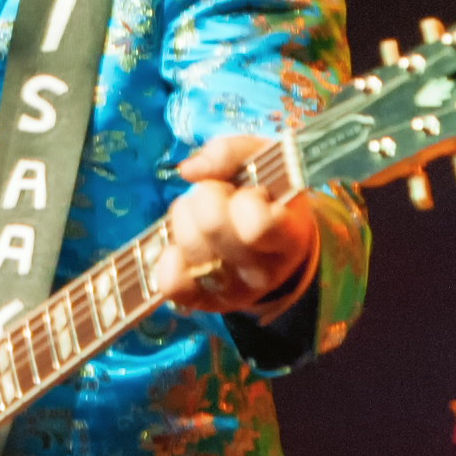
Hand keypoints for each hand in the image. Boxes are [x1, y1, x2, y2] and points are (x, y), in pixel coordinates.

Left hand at [154, 135, 318, 315]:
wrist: (278, 248)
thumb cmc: (270, 197)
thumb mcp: (264, 162)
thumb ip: (230, 153)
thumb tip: (189, 170)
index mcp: (288, 236)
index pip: (256, 224)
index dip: (244, 198)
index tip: (251, 193)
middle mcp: (262, 272)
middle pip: (211, 225)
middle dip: (206, 197)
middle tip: (219, 197)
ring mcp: (232, 291)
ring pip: (187, 247)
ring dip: (185, 221)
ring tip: (203, 218)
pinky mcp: (204, 302)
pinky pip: (171, 284)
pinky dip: (167, 260)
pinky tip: (180, 247)